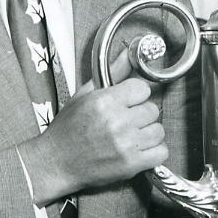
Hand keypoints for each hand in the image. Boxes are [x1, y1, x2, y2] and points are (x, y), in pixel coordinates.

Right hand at [19, 59, 167, 201]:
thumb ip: (111, 73)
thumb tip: (129, 53)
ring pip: (159, 130)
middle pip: (152, 109)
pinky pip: (161, 152)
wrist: (56, 162)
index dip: (136, 95)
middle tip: (126, 121)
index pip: (142, 89)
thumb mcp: (84, 95)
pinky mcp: (131, 164)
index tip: (127, 102)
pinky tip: (139, 149)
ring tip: (131, 136)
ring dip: (148, 133)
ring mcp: (126, 144)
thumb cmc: (68, 130)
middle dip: (141, 114)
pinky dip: (154, 152)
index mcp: (105, 101)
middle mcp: (117, 121)